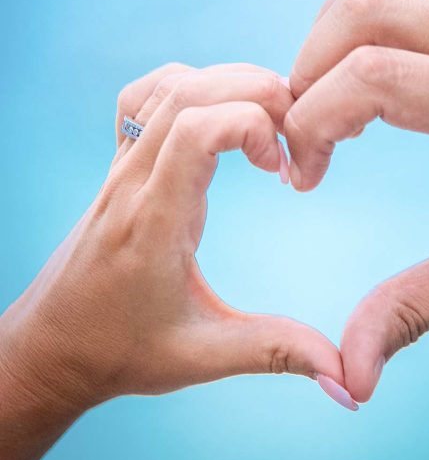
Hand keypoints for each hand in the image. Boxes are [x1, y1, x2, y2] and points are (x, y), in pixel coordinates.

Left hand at [0, 62, 349, 459]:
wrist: (53, 345)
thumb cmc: (120, 350)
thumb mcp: (202, 357)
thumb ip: (275, 353)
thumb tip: (344, 376)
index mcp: (154, 222)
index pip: (194, 131)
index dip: (250, 126)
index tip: (283, 167)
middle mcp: (132, 182)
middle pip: (188, 91)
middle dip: (254, 91)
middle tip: (295, 130)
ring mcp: (120, 166)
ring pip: (167, 86)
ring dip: (226, 83)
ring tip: (267, 119)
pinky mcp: (119, 163)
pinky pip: (142, 97)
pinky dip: (186, 84)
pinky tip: (214, 110)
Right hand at [284, 0, 428, 401]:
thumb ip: (412, 312)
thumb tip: (349, 376)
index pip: (371, 75)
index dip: (311, 121)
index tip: (305, 176)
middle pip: (361, 7)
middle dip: (307, 69)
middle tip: (309, 134)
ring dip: (333, 30)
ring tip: (334, 94)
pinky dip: (370, 6)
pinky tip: (373, 65)